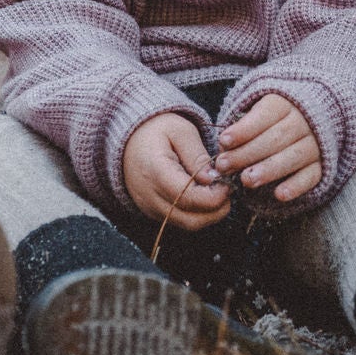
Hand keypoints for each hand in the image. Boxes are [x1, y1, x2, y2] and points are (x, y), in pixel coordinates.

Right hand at [121, 113, 230, 228]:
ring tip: (218, 192)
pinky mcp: (152, 211)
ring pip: (186, 224)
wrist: (127, 139)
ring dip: (209, 215)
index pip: (189, 198)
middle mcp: (149, 196)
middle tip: (228, 190)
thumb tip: (213, 178)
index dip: (214, 197)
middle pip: (190, 220)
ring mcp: (149, 207)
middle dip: (216, 211)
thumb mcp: (181, 131)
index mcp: (155, 172)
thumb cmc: (156, 130)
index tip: (228, 184)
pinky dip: (196, 214)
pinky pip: (179, 220)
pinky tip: (205, 196)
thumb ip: (197, 155)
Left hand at [214, 94, 321, 203]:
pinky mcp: (322, 165)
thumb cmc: (273, 121)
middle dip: (248, 152)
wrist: (315, 121)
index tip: (224, 141)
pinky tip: (279, 194)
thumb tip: (223, 149)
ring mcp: (316, 144)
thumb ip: (242, 128)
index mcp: (286, 104)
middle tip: (225, 165)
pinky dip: (296, 186)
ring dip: (269, 169)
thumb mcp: (258, 114)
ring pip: (294, 156)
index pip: (266, 113)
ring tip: (246, 180)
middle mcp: (304, 122)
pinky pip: (311, 176)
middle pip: (277, 137)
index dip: (245, 128)